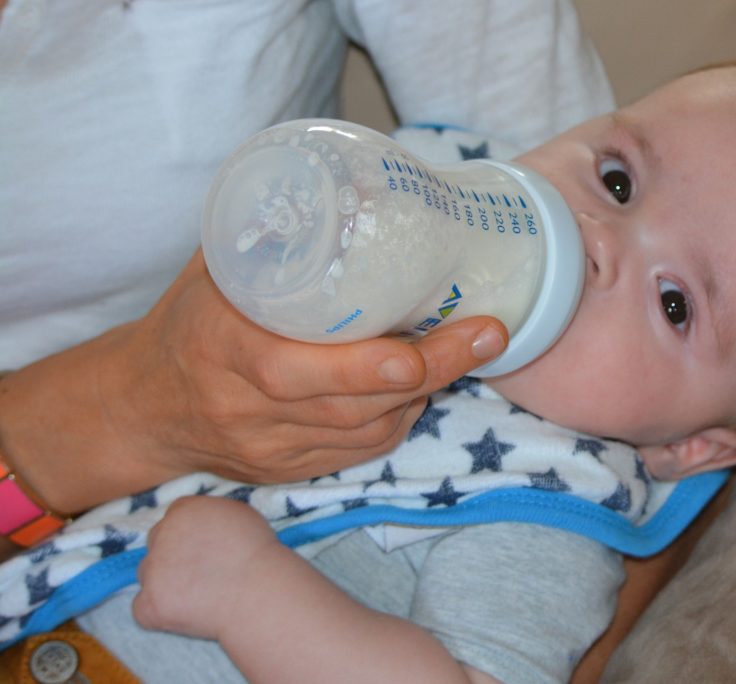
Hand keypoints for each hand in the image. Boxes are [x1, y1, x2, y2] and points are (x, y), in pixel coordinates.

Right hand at [0, 251, 507, 514]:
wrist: (146, 404)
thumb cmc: (191, 320)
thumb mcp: (219, 267)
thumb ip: (279, 235)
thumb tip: (360, 185)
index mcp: (222, 349)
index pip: (296, 371)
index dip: (368, 366)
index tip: (430, 343)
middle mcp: (247, 410)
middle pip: (352, 406)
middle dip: (431, 371)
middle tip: (486, 335)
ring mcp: (271, 449)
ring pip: (366, 431)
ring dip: (424, 392)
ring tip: (465, 348)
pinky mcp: (290, 473)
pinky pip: (360, 451)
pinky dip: (398, 417)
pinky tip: (418, 385)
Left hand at [133, 496, 279, 638]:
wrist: (259, 592)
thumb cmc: (258, 554)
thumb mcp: (239, 515)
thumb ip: (210, 516)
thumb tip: (199, 527)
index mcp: (184, 509)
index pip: (173, 520)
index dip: (187, 537)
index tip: (203, 551)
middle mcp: (161, 534)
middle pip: (156, 544)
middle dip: (172, 557)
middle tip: (201, 574)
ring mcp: (152, 569)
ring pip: (147, 574)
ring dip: (164, 583)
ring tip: (197, 595)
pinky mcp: (149, 603)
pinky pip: (142, 608)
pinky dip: (160, 613)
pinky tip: (186, 613)